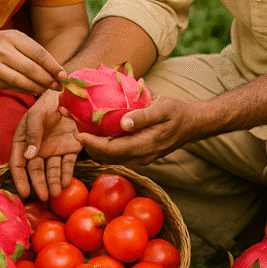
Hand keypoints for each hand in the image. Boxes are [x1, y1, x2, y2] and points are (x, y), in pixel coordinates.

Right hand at [0, 30, 66, 94]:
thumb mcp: (13, 39)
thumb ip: (32, 51)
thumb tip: (55, 69)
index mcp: (12, 37)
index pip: (38, 53)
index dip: (53, 65)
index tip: (63, 74)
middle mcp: (3, 50)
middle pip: (32, 69)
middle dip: (48, 79)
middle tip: (58, 86)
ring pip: (23, 81)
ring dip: (38, 87)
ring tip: (47, 89)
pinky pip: (14, 87)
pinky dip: (26, 90)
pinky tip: (34, 90)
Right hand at [10, 90, 82, 200]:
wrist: (70, 93)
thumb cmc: (48, 102)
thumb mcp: (37, 115)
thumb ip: (33, 134)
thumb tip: (29, 156)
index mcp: (24, 141)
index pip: (18, 164)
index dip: (20, 179)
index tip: (25, 192)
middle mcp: (38, 149)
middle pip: (36, 171)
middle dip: (39, 184)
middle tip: (44, 197)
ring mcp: (54, 150)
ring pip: (52, 171)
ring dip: (54, 183)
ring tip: (56, 193)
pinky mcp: (70, 150)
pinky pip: (67, 165)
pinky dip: (67, 174)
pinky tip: (67, 183)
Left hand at [75, 95, 198, 166]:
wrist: (193, 125)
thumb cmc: (178, 112)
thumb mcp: (163, 107)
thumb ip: (143, 116)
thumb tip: (123, 123)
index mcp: (145, 145)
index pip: (111, 149)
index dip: (91, 143)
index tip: (76, 133)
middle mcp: (140, 157)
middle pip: (106, 157)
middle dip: (87, 145)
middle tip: (73, 129)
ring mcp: (139, 159)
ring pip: (108, 158)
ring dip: (92, 147)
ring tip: (80, 131)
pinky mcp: (138, 157)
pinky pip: (115, 156)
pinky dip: (102, 148)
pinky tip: (95, 134)